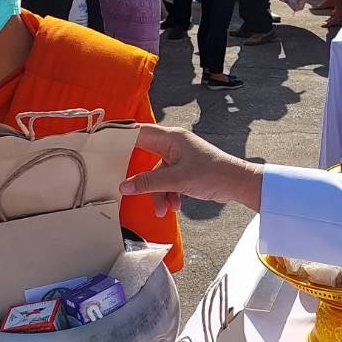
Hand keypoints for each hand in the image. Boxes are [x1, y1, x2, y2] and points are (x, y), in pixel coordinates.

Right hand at [119, 124, 263, 215]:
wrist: (237, 184)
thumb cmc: (213, 174)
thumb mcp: (177, 180)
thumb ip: (149, 183)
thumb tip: (124, 186)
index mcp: (171, 138)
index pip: (139, 132)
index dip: (121, 137)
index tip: (103, 144)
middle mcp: (173, 144)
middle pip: (146, 157)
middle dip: (141, 177)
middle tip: (124, 183)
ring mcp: (179, 157)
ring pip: (157, 175)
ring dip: (158, 193)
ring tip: (163, 210)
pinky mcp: (184, 170)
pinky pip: (168, 181)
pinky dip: (169, 194)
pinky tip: (175, 206)